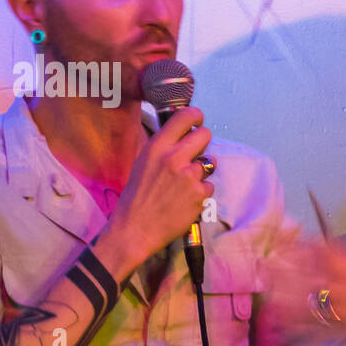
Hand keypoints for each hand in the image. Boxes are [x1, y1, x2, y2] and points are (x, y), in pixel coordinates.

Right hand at [102, 107, 213, 268]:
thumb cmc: (136, 198)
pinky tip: (186, 200)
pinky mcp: (199, 194)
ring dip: (202, 171)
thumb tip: (180, 135)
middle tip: (195, 153)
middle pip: (205, 135)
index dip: (196, 116)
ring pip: (210, 162)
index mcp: (157, 147)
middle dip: (203, 142)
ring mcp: (189, 176)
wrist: (135, 229)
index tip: (198, 120)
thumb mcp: (142, 164)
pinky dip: (201, 193)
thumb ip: (162, 149)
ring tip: (186, 184)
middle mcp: (174, 157)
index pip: (184, 117)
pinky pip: (209, 186)